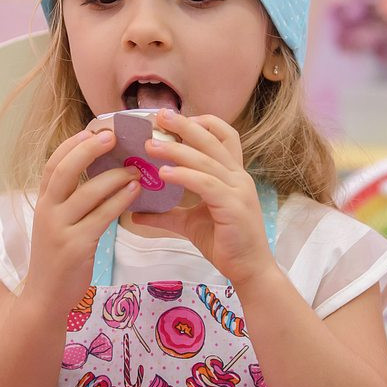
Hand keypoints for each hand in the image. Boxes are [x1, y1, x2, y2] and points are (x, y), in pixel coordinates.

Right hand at [26, 128, 139, 312]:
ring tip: (137, 169)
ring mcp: (60, 229)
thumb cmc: (57, 259)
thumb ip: (71, 201)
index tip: (92, 130)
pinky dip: (120, 201)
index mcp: (42, 203)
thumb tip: (101, 174)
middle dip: (89, 150)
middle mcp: (47, 212)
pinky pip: (102, 217)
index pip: (53, 165)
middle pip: (65, 171)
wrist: (45, 298)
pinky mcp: (76, 247)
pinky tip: (135, 191)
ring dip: (115, 176)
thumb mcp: (56, 224)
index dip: (72, 145)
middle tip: (113, 136)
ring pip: (88, 193)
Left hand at [130, 110, 272, 284]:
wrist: (249, 270)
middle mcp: (238, 177)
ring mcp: (238, 190)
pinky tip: (164, 173)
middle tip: (159, 116)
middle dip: (184, 126)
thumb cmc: (225, 243)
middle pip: (212, 140)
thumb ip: (167, 214)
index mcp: (232, 175)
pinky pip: (206, 184)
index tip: (175, 120)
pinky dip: (185, 175)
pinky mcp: (233, 206)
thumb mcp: (190, 223)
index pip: (224, 136)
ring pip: (206, 160)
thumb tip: (137, 214)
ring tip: (150, 146)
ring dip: (176, 150)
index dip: (203, 123)